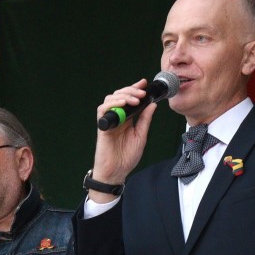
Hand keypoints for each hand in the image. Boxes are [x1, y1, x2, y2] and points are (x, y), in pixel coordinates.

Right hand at [90, 79, 158, 195]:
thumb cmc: (126, 158)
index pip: (129, 99)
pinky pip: (103, 110)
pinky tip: (123, 104)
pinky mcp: (103, 127)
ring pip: (110, 99)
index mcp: (127, 119)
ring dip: (123, 95)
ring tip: (135, 99)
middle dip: (131, 90)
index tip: (144, 83)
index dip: (135, 89)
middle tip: (142, 92)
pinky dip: (112, 104)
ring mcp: (109, 122)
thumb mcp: (141, 136)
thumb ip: (145, 120)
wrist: (116, 172)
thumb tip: (152, 105)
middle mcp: (117, 118)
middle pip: (120, 95)